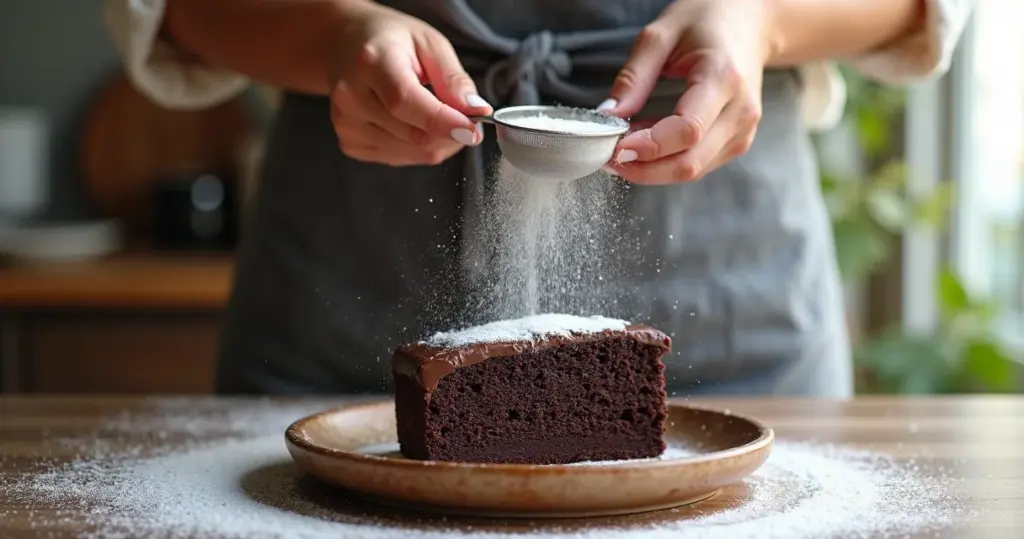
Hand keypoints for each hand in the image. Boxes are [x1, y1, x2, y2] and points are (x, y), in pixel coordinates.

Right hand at [328, 3, 491, 165]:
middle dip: (451, 134)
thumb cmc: (391, 41)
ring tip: (434, 113)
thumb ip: (454, 79)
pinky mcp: (349, 143)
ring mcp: (347, 123)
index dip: (443, 122)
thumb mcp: (430, 43)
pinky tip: (412, 122)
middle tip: (465, 118)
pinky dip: (418, 148)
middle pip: (414, 135)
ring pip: (412, 153)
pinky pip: (399, 159)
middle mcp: (352, 96)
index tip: (473, 130)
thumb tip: (476, 110)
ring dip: (437, 142)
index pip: (405, 102)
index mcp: (371, 62)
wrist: (345, 46)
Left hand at [601, 0, 774, 183]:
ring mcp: (743, 130)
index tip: (615, 147)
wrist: (749, 22)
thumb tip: (608, 117)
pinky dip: (668, 162)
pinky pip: (699, 165)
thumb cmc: (705, 21)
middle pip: (690, 162)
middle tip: (610, 158)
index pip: (687, 130)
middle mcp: (740, 110)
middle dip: (644, 168)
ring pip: (693, 170)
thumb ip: (633, 77)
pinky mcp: (738, 142)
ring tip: (625, 148)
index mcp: (723, 77)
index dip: (649, 147)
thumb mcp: (660, 35)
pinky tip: (647, 145)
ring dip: (653, 169)